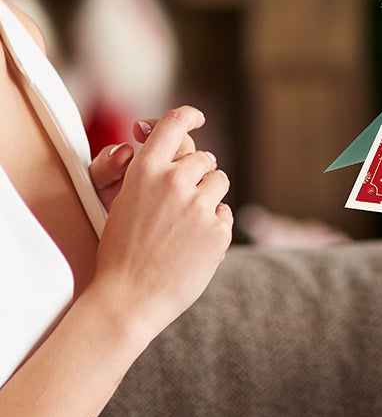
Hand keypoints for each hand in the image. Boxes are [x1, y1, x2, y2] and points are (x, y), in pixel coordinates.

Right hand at [90, 106, 231, 341]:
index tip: (197, 118)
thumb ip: (150, 171)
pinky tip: (192, 244)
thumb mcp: (124, 200)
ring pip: (219, 181)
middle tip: (182, 198)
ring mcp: (199, 206)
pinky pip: (225, 213)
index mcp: (146, 170)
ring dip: (208, 195)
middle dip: (197, 173)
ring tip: (186, 222)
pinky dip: (213, 225)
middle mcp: (175, 181)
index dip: (189, 116)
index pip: (174, 124)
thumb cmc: (121, 251)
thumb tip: (174, 144)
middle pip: (203, 158)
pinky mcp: (219, 230)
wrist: (127, 300)